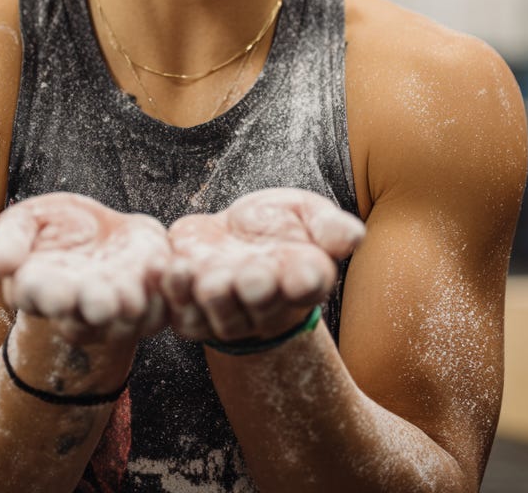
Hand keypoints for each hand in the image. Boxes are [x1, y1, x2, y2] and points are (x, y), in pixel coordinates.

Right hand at [0, 193, 170, 342]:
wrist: (103, 234)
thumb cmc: (58, 227)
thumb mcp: (27, 221)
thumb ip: (9, 239)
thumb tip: (0, 264)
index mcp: (38, 290)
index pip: (36, 297)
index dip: (46, 295)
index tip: (56, 290)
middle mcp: (75, 311)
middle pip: (81, 320)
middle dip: (91, 307)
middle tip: (98, 301)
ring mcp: (113, 313)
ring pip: (122, 320)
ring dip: (127, 307)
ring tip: (131, 294)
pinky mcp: (148, 306)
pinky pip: (157, 310)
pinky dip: (162, 292)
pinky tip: (159, 266)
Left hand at [163, 188, 364, 342]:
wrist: (237, 234)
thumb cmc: (280, 224)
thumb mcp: (308, 214)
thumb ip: (328, 226)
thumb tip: (354, 237)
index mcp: (301, 279)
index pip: (306, 285)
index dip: (303, 281)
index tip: (301, 273)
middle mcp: (265, 303)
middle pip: (261, 305)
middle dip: (256, 291)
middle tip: (253, 277)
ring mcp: (226, 311)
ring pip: (221, 314)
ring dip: (214, 297)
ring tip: (208, 278)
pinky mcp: (190, 308)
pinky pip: (181, 309)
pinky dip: (175, 291)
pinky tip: (172, 270)